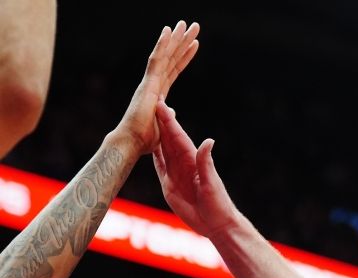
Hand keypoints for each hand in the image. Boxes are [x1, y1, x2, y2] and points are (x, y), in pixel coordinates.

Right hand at [114, 21, 199, 153]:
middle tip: (193, 26)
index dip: (184, 57)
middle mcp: (154, 83)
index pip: (174, 70)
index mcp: (158, 93)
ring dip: (175, 38)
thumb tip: (172, 112)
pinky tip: (168, 32)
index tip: (194, 45)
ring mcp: (150, 82)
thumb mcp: (163, 126)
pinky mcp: (148, 84)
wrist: (132, 143)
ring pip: (165, 55)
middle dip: (182, 42)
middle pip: (171, 58)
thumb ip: (168, 116)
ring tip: (185, 23)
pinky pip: (156, 60)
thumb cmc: (144, 140)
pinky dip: (162, 45)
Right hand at [152, 100, 241, 236]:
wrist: (216, 224)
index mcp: (193, 160)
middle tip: (151, 102)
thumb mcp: (211, 183)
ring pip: (162, 149)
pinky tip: (146, 145)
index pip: (177, 136)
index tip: (160, 104)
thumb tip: (208, 141)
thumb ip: (206, 163)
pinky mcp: (169, 185)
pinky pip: (159, 166)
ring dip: (155, 135)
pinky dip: (153, 155)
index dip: (169, 121)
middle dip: (160, 121)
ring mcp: (175, 173)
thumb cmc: (218, 204)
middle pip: (167, 138)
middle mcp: (183, 164)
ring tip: (146, 119)